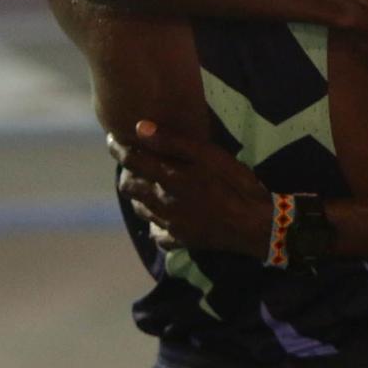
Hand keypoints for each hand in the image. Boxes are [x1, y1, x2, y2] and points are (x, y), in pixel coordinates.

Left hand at [108, 122, 273, 258]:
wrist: (256, 224)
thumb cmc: (235, 183)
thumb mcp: (210, 155)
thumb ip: (174, 142)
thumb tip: (140, 127)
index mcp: (169, 178)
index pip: (131, 161)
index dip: (118, 148)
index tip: (112, 139)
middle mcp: (162, 202)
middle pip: (128, 188)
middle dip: (125, 172)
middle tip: (132, 163)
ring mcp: (170, 224)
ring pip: (140, 209)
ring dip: (137, 195)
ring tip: (144, 185)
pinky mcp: (181, 240)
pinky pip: (157, 233)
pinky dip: (154, 223)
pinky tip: (161, 216)